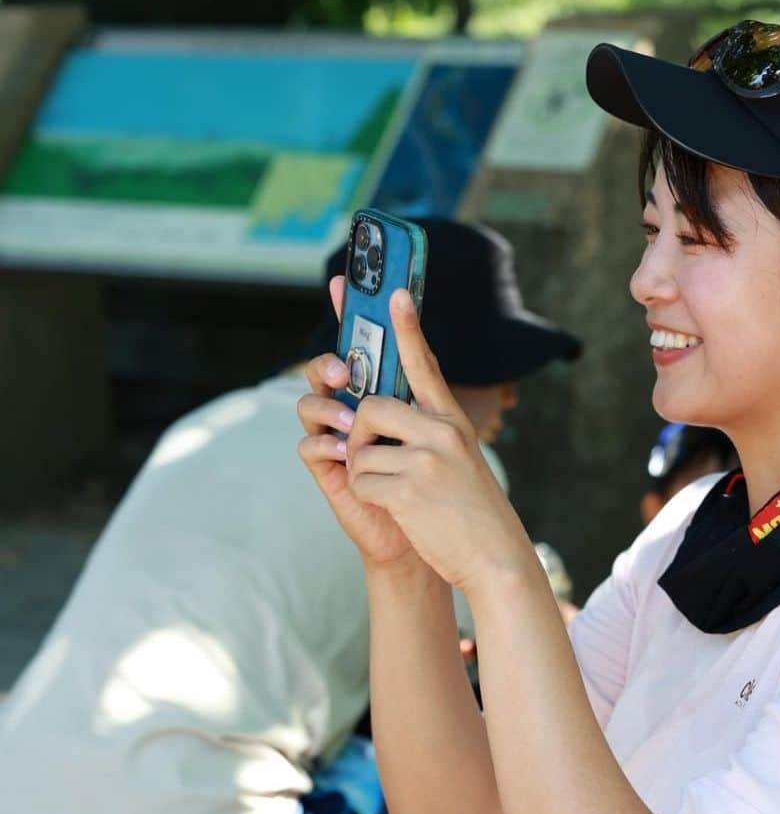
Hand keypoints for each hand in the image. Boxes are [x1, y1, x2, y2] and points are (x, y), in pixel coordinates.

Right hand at [297, 277, 416, 567]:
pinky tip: (345, 453)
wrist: (425, 531)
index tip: (343, 281)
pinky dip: (325, 444)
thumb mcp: (436, 428)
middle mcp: (351, 409)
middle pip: (323, 369)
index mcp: (378, 392)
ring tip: (354, 424)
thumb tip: (421, 342)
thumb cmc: (432, 480)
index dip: (349, 312)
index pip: (358, 345)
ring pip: (309, 404)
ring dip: (329, 408)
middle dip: (329, 363)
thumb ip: (423, 388)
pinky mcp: (328, 470)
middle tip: (346, 371)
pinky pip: (309, 445)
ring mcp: (335, 437)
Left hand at [341, 288, 535, 591]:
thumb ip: (430, 434)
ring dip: (363, 474)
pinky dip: (368, 498)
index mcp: (452, 421)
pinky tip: (397, 510)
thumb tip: (381, 416)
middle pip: (369, 408)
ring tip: (396, 494)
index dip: (407, 326)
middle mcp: (441, 432)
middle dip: (358, 434)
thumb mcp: (462, 462)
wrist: (497, 558)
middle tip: (371, 458)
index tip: (394, 292)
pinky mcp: (409, 490)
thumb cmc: (473, 514)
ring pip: (359, 450)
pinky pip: (360, 481)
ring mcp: (426, 460)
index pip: (425, 363)